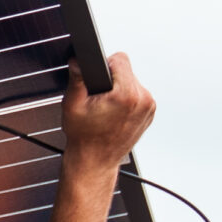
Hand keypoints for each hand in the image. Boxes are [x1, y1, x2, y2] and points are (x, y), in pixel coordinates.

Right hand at [61, 51, 155, 171]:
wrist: (95, 161)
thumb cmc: (85, 138)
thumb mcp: (72, 104)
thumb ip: (77, 78)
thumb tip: (78, 60)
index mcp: (127, 96)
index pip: (120, 59)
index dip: (104, 66)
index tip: (97, 81)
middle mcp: (143, 100)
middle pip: (127, 71)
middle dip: (111, 80)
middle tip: (99, 99)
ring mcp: (149, 107)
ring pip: (132, 82)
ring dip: (120, 89)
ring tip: (107, 108)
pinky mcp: (150, 112)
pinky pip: (137, 94)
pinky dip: (127, 99)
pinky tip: (115, 113)